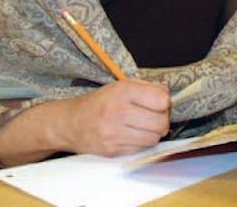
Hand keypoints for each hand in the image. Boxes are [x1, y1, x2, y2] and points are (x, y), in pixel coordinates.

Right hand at [0, 79, 170, 165]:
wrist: (69, 123)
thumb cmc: (99, 102)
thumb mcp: (120, 85)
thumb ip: (146, 87)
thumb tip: (168, 96)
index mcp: (122, 92)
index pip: (161, 99)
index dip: (163, 102)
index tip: (157, 102)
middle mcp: (117, 112)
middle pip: (161, 122)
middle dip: (162, 120)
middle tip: (152, 117)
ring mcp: (114, 134)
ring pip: (153, 138)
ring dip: (153, 133)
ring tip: (141, 126)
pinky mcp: (112, 151)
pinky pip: (140, 149)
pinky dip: (141, 143)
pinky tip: (131, 135)